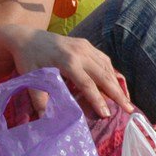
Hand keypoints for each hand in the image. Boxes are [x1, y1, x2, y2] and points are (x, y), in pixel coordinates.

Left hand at [4, 27, 129, 118]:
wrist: (26, 36)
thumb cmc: (27, 59)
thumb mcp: (30, 78)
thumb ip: (39, 99)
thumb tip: (45, 119)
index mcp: (67, 61)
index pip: (87, 84)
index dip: (98, 100)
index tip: (107, 114)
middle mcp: (80, 52)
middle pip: (103, 75)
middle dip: (117, 93)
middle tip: (129, 109)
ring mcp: (85, 46)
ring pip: (106, 66)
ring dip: (117, 83)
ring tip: (126, 100)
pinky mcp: (86, 44)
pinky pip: (103, 59)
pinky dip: (111, 72)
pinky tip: (116, 84)